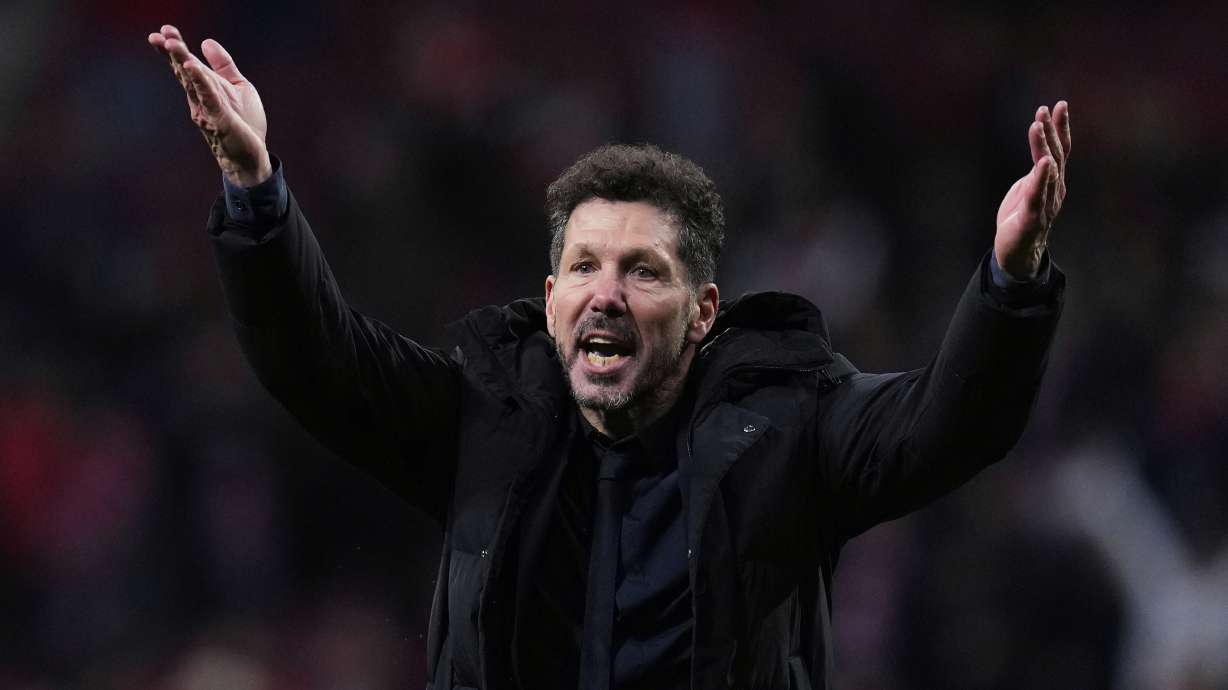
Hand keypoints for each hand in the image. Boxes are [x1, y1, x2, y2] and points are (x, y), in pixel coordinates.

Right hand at [148, 25, 271, 187]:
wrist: (252, 155)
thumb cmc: (244, 123)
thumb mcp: (237, 86)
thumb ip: (223, 64)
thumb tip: (206, 41)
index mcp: (204, 88)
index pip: (186, 65)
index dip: (175, 48)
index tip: (165, 30)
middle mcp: (199, 98)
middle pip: (183, 71)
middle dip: (172, 53)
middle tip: (159, 35)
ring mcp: (206, 110)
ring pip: (191, 82)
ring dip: (182, 62)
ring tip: (172, 44)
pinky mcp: (219, 119)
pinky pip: (208, 98)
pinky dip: (200, 82)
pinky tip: (192, 67)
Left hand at [994, 101, 1070, 278]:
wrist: (1018, 253)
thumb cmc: (1022, 218)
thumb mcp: (1028, 189)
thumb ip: (1036, 172)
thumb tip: (1041, 154)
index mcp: (1053, 181)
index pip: (1059, 149)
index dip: (1059, 127)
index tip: (1058, 105)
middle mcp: (1055, 189)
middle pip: (1056, 155)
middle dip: (1052, 131)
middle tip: (1045, 109)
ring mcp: (1046, 203)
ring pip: (1047, 171)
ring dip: (1043, 147)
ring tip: (1038, 126)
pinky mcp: (1033, 217)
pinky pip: (1038, 194)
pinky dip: (1041, 178)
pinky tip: (1044, 162)